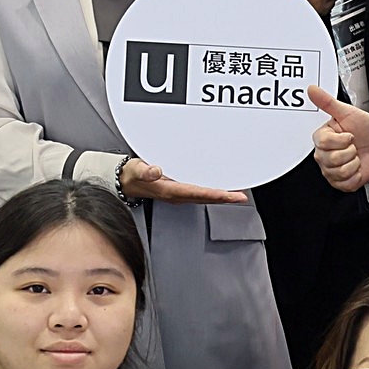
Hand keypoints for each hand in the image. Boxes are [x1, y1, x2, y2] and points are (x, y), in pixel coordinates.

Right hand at [119, 158, 247, 206]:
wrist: (126, 182)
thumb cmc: (132, 175)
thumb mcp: (136, 170)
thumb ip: (145, 171)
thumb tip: (155, 171)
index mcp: (169, 191)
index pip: (197, 193)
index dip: (215, 194)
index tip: (230, 195)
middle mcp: (177, 195)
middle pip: (206, 198)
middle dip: (225, 198)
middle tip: (242, 197)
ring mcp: (179, 194)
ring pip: (205, 197)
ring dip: (221, 196)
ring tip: (236, 195)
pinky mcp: (179, 191)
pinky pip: (200, 193)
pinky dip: (213, 193)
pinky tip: (220, 190)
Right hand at [309, 87, 368, 190]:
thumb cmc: (365, 129)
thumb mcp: (348, 112)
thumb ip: (327, 102)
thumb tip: (312, 89)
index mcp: (322, 138)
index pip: (324, 143)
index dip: (342, 139)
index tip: (349, 135)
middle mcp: (324, 155)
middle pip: (331, 159)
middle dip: (349, 151)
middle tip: (353, 146)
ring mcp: (331, 170)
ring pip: (338, 171)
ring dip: (353, 163)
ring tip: (355, 155)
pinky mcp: (340, 182)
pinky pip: (345, 183)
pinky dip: (355, 176)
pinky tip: (357, 166)